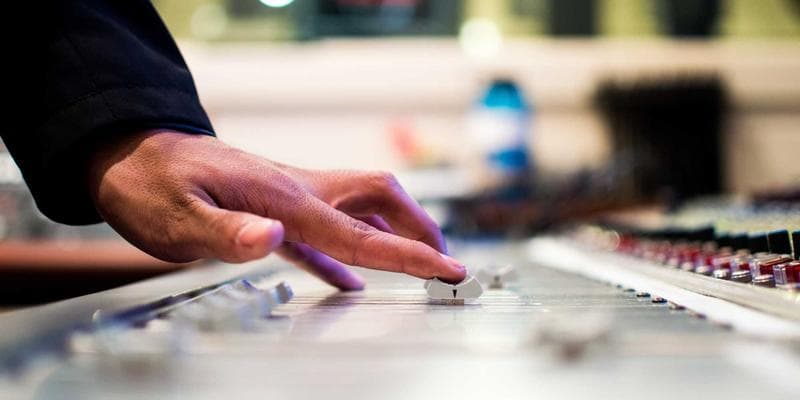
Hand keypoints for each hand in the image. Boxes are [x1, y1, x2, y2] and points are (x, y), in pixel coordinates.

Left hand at [87, 130, 466, 289]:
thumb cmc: (151, 184)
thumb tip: (274, 237)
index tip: (446, 268)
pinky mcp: (273, 208)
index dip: (408, 253)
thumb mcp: (176, 217)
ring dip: (393, 232)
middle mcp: (296, 192)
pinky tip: (350, 278)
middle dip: (417, 228)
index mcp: (283, 198)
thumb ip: (227, 231)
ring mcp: (288, 197)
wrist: (131, 153)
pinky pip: (324, 232)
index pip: (359, 232)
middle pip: (378, 200)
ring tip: (416, 260)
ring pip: (359, 209)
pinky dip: (347, 255)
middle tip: (443, 258)